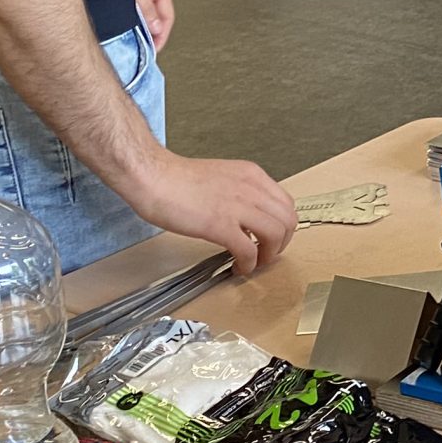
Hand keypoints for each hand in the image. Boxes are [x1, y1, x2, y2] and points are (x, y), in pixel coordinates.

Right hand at [122, 152, 297, 274]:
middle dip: (282, 244)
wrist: (153, 177)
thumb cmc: (177, 179)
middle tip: (266, 255)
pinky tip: (238, 267)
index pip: (286, 204)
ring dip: (269, 255)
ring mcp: (237, 206)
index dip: (283, 227)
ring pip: (276, 235)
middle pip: (288, 221)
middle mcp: (251, 188)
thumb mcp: (222, 177)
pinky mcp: (220, 225)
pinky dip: (249, 264)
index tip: (272, 239)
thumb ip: (240, 193)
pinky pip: (249, 250)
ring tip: (254, 263)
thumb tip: (248, 216)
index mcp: (252, 175)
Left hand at [131, 0, 174, 51]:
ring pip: (142, 14)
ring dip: (138, 28)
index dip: (162, 34)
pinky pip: (130, 10)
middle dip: (150, 34)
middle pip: (155, 16)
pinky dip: (128, 21)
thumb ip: (145, 7)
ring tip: (132, 41)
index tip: (153, 49)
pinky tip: (120, 28)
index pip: (167, 15)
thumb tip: (156, 27)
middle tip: (143, 49)